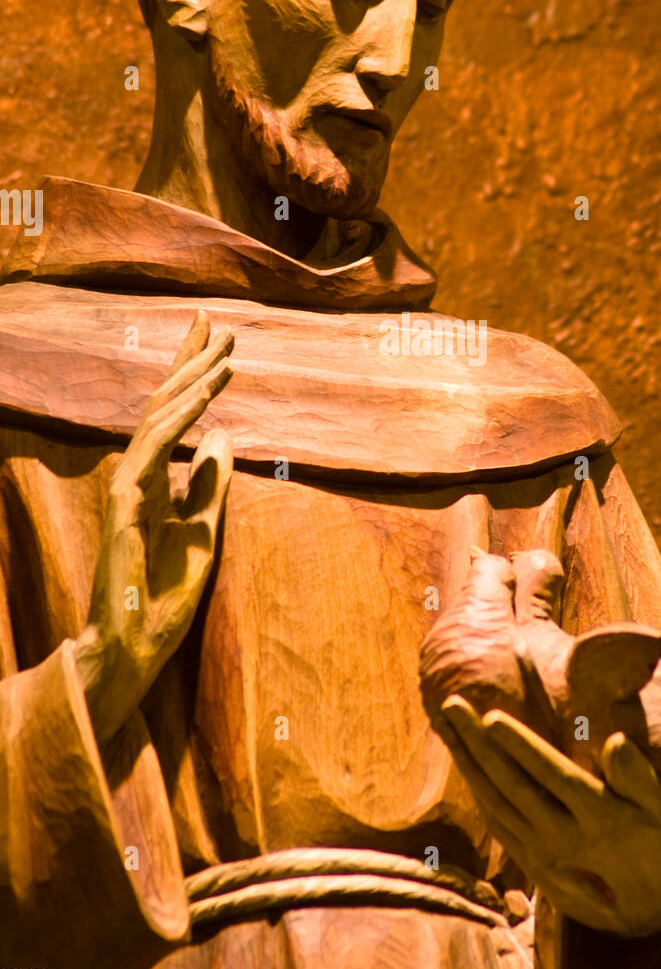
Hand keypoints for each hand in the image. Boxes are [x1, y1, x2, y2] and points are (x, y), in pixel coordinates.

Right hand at [74, 312, 233, 746]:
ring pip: (159, 419)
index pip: (174, 415)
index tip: (216, 337)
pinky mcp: (126, 505)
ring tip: (226, 354)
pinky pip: (154, 450)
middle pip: (164, 404)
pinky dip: (181, 419)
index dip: (192, 372)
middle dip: (192, 360)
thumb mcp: (203, 531)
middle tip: (220, 323)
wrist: (136, 645)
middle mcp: (138, 475)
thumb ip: (209, 485)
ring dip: (193, 382)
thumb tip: (223, 437)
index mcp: (156, 479)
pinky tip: (205, 396)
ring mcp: (129, 488)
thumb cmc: (163, 595)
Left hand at [440, 694, 660, 937]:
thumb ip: (639, 776)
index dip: (521, 747)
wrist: (652, 911)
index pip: (551, 776)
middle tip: (452, 706)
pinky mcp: (531, 863)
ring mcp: (543, 853)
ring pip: (495, 802)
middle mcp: (564, 837)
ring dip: (467, 761)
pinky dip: (475, 788)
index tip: (492, 717)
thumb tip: (615, 741)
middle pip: (511, 785)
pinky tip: (463, 760)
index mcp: (600, 818)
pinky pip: (496, 821)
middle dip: (478, 744)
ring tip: (447, 723)